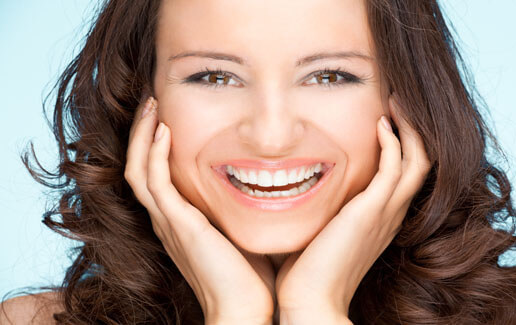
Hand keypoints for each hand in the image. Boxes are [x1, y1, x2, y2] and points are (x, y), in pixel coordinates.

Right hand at [124, 97, 275, 324]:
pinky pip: (154, 181)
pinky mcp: (177, 224)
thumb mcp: (243, 231)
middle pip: (139, 166)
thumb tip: (270, 184)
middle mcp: (167, 219)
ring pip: (138, 169)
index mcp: (180, 221)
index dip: (155, 145)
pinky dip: (153, 153)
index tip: (170, 116)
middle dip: (142, 132)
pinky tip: (163, 129)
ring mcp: (168, 222)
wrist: (244, 311)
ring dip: (141, 134)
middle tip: (153, 102)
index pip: (156, 175)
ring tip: (152, 105)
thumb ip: (244, 208)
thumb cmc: (250, 276)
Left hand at [275, 95, 431, 322]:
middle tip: (398, 102)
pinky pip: (396, 167)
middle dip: (413, 130)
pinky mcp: (372, 211)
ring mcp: (385, 213)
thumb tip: (295, 188)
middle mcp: (390, 214)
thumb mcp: (320, 232)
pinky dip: (393, 142)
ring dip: (409, 129)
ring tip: (396, 103)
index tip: (385, 119)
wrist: (309, 301)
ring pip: (417, 161)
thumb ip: (321, 209)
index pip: (404, 175)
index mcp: (379, 219)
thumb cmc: (307, 270)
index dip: (403, 145)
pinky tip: (380, 123)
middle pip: (420, 163)